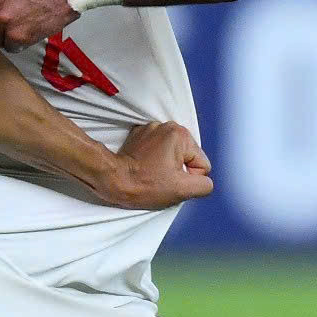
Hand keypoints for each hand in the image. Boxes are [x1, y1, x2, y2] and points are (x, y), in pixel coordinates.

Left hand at [97, 121, 212, 208]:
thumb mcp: (182, 190)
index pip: (201, 164)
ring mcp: (151, 130)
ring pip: (172, 154)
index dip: (188, 179)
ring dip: (166, 165)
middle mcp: (166, 126)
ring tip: (151, 173)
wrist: (113, 180)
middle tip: (160, 179)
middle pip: (187, 157)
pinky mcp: (139, 136)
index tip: (169, 182)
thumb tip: (204, 181)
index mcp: (180, 135)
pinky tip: (145, 167)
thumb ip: (204, 185)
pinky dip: (154, 159)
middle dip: (177, 170)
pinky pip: (158, 150)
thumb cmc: (145, 185)